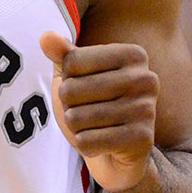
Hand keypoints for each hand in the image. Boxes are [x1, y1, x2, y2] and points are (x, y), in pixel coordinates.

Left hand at [40, 31, 159, 191]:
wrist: (117, 155)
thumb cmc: (94, 106)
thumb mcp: (76, 75)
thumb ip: (62, 54)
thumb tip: (45, 37)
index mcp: (133, 54)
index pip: (72, 61)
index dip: (67, 79)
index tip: (86, 87)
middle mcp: (145, 78)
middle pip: (71, 90)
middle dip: (68, 106)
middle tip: (87, 112)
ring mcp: (146, 110)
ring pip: (76, 118)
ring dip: (75, 127)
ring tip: (94, 127)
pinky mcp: (142, 140)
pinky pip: (87, 141)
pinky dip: (84, 145)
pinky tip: (101, 144)